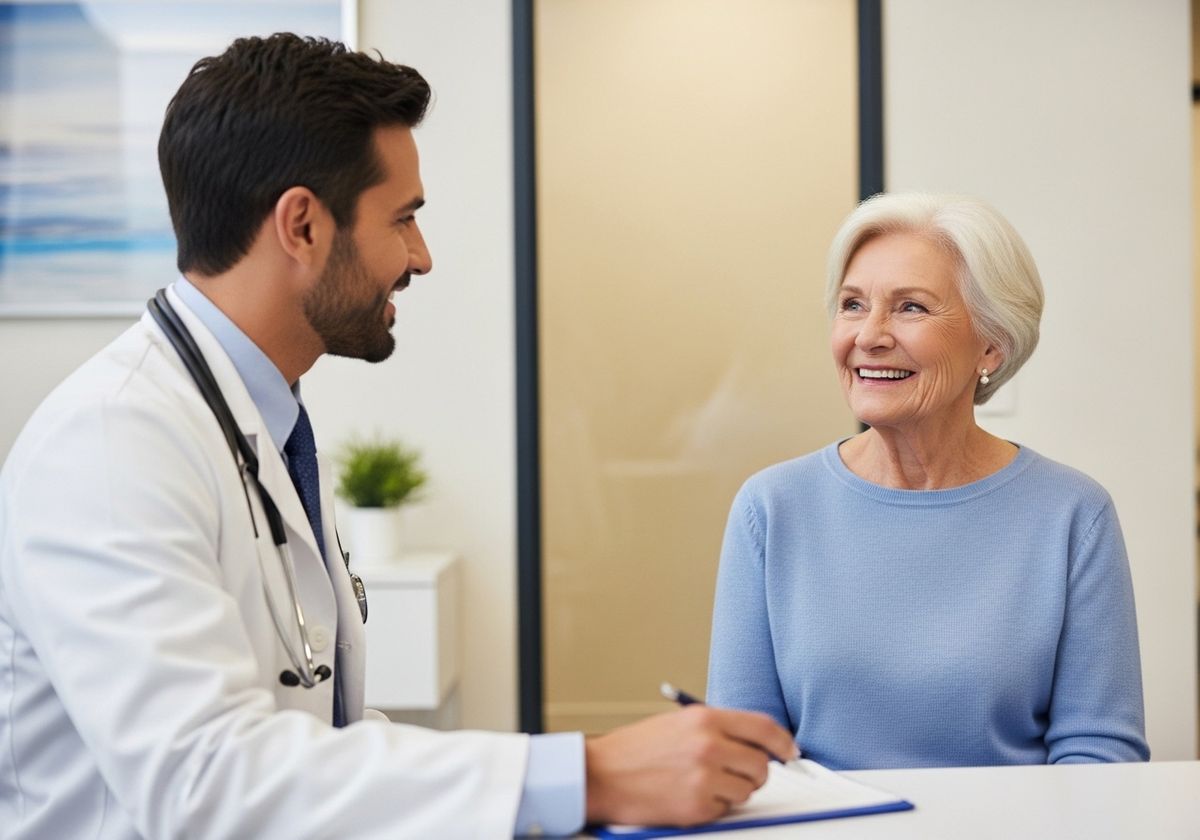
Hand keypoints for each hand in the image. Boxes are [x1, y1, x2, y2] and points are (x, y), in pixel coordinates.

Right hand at [584, 705, 797, 826]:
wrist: (600, 775)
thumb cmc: (634, 750)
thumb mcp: (678, 723)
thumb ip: (717, 728)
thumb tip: (756, 742)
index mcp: (705, 718)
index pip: (764, 727)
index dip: (783, 741)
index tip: (790, 751)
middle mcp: (709, 745)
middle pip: (761, 763)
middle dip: (754, 772)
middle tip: (736, 773)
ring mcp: (704, 777)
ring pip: (747, 790)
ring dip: (733, 791)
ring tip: (704, 784)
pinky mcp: (697, 806)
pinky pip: (726, 810)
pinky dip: (714, 807)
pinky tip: (689, 796)